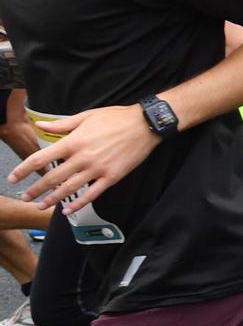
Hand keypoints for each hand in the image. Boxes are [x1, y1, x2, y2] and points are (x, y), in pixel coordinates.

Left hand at [8, 104, 159, 209]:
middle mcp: (82, 158)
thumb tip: (40, 125)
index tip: (13, 178)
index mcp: (73, 142)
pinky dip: (78, 203)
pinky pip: (92, 194)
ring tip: (41, 205)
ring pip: (69, 188)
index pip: (40, 159)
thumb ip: (62, 124)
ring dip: (52, 199)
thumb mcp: (86, 116)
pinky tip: (68, 209)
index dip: (24, 170)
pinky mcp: (112, 177)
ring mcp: (97, 169)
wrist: (145, 124)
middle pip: (52, 178)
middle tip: (25, 197)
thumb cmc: (116, 118)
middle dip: (35, 189)